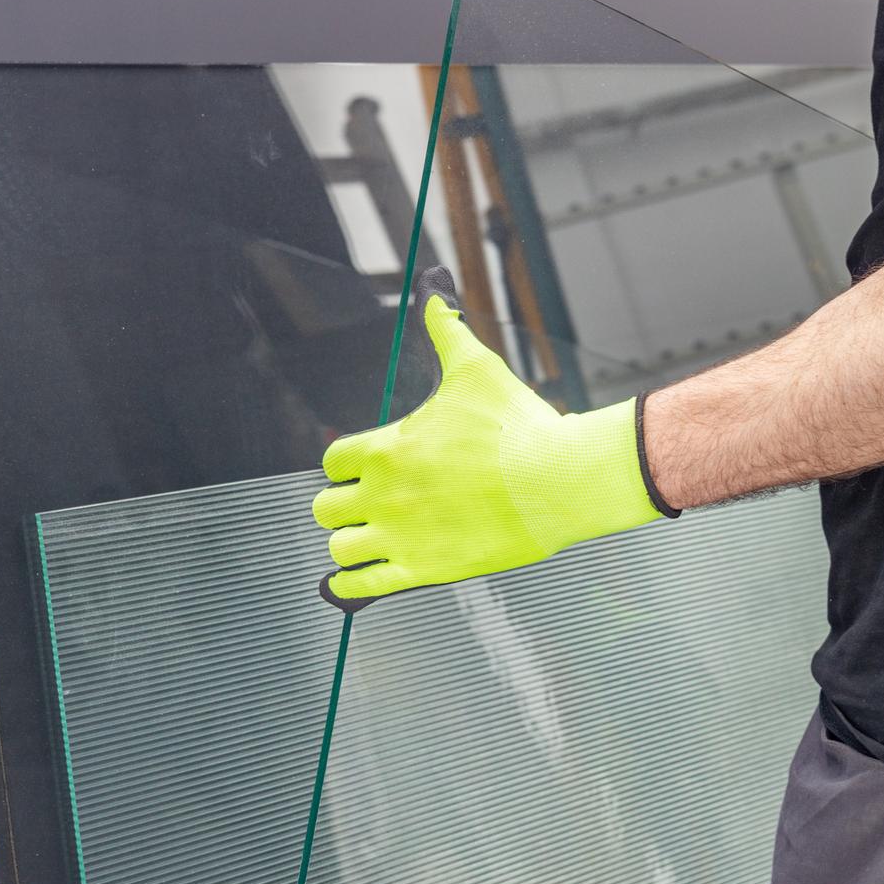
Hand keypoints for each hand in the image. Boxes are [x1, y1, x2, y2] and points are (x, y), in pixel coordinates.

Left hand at [313, 267, 672, 609]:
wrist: (559, 479)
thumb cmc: (519, 425)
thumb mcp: (476, 368)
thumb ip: (446, 334)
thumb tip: (436, 298)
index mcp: (387, 447)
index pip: (332, 461)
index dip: (345, 465)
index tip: (363, 469)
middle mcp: (384, 493)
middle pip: (324, 507)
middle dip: (341, 503)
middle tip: (365, 504)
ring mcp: (400, 535)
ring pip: (338, 547)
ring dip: (348, 542)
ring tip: (367, 538)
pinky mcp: (423, 569)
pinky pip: (362, 585)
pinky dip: (350, 585)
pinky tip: (349, 581)